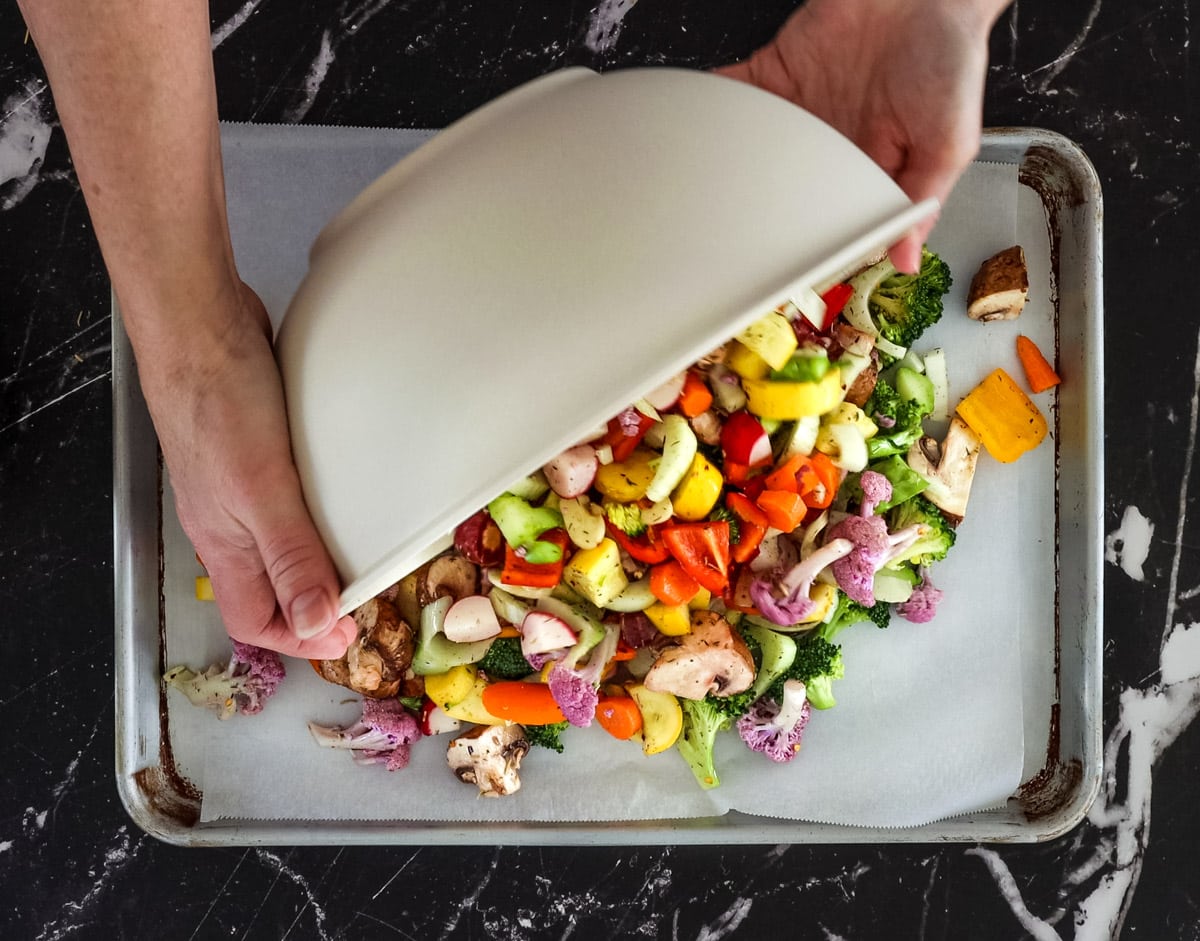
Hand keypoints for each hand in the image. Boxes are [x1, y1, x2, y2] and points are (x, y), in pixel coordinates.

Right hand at [137, 281, 356, 659]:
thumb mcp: (261, 492)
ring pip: (281, 541)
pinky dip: (319, 510)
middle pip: (270, 587)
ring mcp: (242, 483)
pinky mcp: (258, 448)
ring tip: (364, 558)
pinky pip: (291, 496)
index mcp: (222, 544)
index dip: (301, 637)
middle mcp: (229, 521)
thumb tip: (317, 624)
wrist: (200, 325)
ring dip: (320, 557)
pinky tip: (346, 498)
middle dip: (314, 606)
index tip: (351, 634)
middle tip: (367, 602)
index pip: (255, 620)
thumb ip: (290, 558)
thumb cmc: (218, 403)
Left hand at [717, 0, 1007, 271]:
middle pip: (781, 190)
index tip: (784, 268)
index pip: (831, 218)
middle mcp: (830, 143)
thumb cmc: (951, 55)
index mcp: (870, 168)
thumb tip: (906, 261)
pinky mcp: (779, 72)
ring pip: (752, 149)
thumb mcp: (951, 142)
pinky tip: (697, 127)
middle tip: (734, 238)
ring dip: (728, 165)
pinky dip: (716, 105)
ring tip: (704, 194)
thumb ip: (922, 201)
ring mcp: (800, 109)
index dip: (807, 242)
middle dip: (757, 211)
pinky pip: (738, 91)